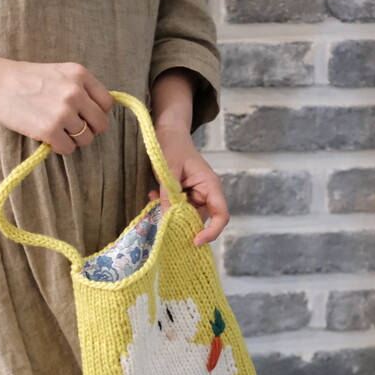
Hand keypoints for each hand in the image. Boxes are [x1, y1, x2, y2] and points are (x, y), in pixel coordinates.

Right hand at [0, 60, 113, 154]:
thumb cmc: (24, 79)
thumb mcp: (58, 73)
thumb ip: (80, 87)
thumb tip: (97, 111)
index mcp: (80, 74)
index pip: (107, 103)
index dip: (97, 113)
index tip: (85, 116)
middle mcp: (75, 92)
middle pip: (101, 124)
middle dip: (89, 129)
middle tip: (72, 128)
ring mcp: (63, 111)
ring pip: (85, 139)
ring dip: (73, 139)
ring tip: (56, 131)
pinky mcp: (50, 130)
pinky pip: (68, 149)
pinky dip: (60, 148)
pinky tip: (48, 138)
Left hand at [150, 125, 229, 245]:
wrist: (169, 133)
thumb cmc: (172, 147)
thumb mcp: (168, 171)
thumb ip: (169, 196)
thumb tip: (167, 220)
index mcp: (211, 186)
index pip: (221, 215)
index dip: (211, 232)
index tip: (195, 241)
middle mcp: (208, 193)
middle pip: (201, 219)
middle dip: (182, 223)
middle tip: (162, 220)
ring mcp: (197, 195)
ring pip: (187, 215)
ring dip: (170, 213)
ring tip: (155, 198)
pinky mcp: (187, 195)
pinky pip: (179, 209)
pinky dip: (166, 206)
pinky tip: (154, 195)